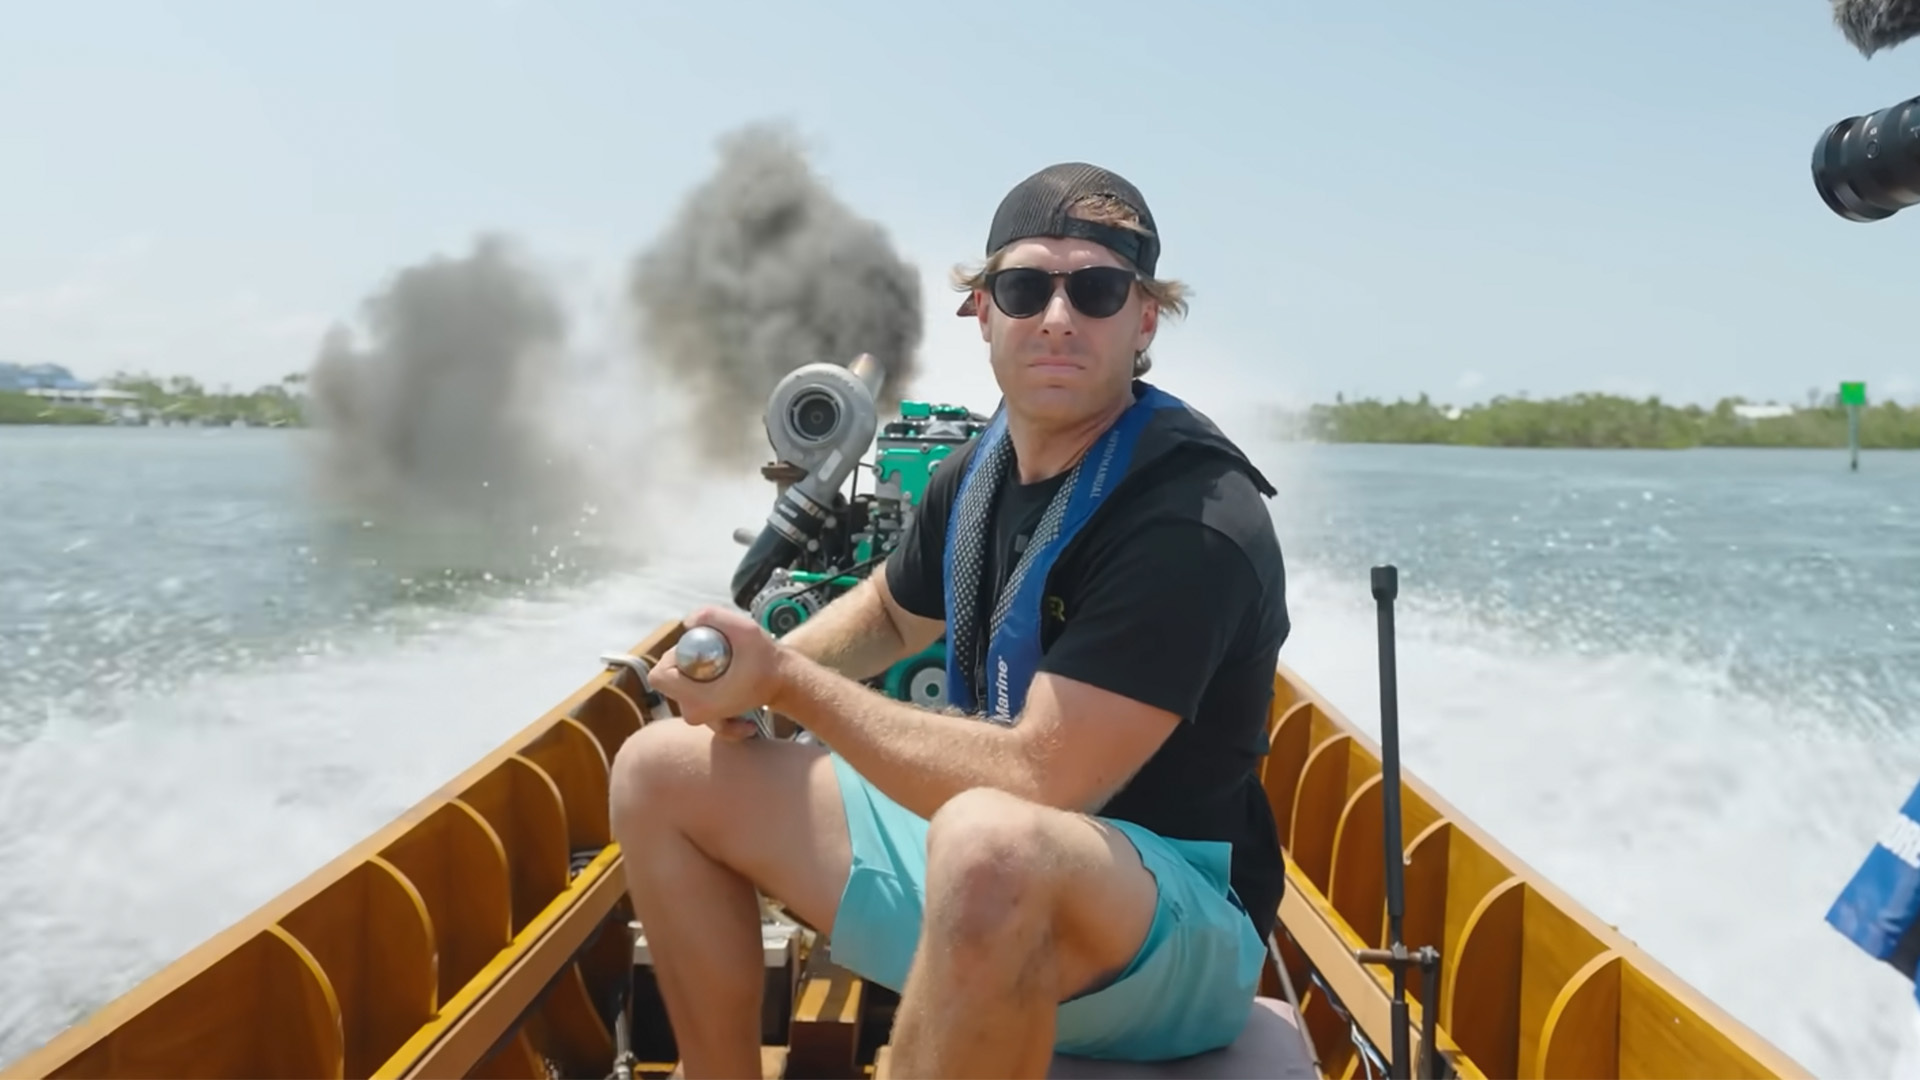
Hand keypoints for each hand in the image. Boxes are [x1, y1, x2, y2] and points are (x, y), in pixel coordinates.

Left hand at [647, 605, 784, 737]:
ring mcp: (699, 718)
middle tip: (715, 655)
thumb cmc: (766, 659)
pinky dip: (702, 690)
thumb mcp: (743, 628)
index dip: (674, 657)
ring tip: (723, 670)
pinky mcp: (706, 718)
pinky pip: (690, 699)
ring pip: (680, 686)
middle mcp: (694, 714)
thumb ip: (710, 616)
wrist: (785, 684)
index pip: (660, 675)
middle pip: (669, 679)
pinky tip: (723, 687)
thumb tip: (687, 623)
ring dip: (695, 674)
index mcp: (698, 699)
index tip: (699, 650)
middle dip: (687, 663)